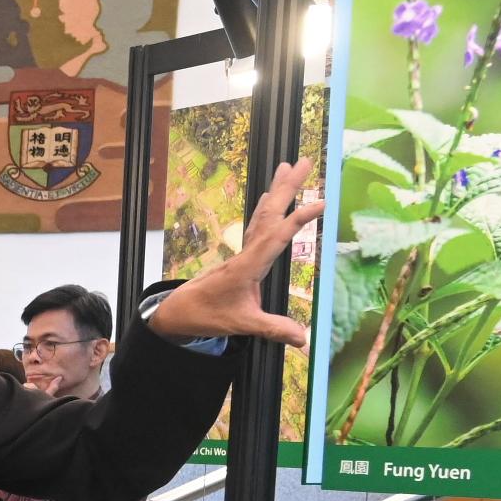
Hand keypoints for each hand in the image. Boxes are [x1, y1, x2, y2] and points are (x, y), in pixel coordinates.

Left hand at [146, 159, 321, 346]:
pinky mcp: (241, 256)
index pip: (278, 236)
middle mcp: (247, 252)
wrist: (178, 313)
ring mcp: (243, 251)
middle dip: (289, 186)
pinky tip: (268, 196)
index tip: (322, 203)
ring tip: (290, 165)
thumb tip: (304, 339)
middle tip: (306, 161)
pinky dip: (266, 207)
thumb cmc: (207, 316)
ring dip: (278, 189)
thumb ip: (273, 328)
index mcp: (249, 265)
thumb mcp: (242, 325)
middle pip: (271, 212)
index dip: (300, 220)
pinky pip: (256, 224)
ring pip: (263, 213)